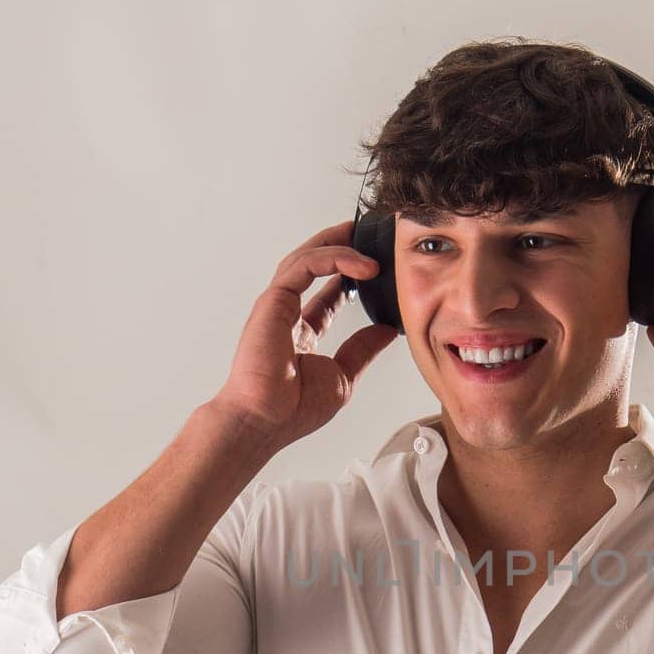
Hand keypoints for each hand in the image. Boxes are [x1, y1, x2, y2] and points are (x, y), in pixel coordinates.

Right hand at [211, 218, 399, 451]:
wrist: (266, 420)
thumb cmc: (295, 409)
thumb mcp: (343, 375)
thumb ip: (362, 349)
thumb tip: (387, 330)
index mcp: (302, 332)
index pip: (329, 293)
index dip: (351, 275)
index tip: (379, 265)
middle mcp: (288, 313)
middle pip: (315, 265)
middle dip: (343, 245)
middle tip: (372, 234)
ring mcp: (278, 305)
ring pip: (308, 257)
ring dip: (340, 243)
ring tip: (369, 235)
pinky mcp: (274, 300)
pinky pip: (305, 265)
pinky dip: (334, 258)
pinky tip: (363, 264)